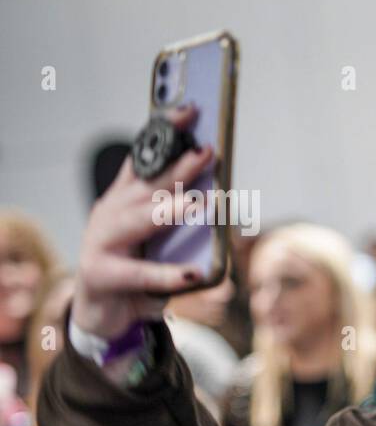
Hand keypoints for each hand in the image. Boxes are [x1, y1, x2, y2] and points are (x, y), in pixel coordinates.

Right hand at [70, 103, 212, 339]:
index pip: (145, 160)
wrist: (100, 314)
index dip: (164, 135)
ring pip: (140, 220)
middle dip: (178, 168)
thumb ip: (178, 220)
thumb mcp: (156, 240)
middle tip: (208, 152)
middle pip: (147, 186)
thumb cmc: (135, 271)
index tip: (190, 112)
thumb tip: (224, 199)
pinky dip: (168, 273)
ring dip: (173, 210)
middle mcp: (108, 214)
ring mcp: (101, 243)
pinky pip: (140, 274)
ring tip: (202, 203)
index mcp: (122, 200)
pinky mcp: (102, 274)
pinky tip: (195, 272)